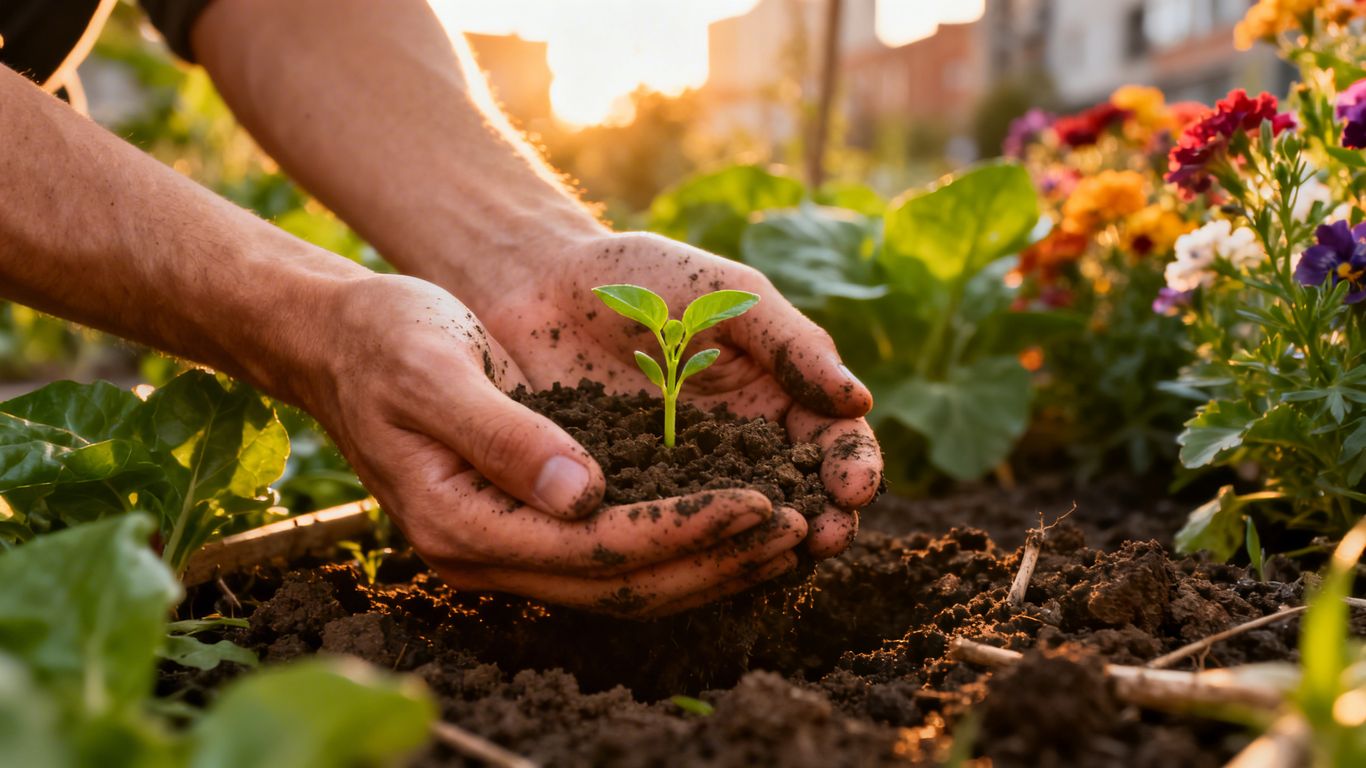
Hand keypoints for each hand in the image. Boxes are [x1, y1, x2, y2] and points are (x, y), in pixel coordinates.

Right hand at [302, 274, 806, 616]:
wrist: (341, 339)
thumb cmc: (385, 339)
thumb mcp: (434, 371)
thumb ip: (504, 435)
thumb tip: (582, 493)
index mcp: (462, 524)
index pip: (596, 549)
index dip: (684, 530)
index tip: (760, 502)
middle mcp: (485, 554)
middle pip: (622, 584)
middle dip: (715, 560)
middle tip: (799, 531)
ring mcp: (503, 549)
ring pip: (623, 583)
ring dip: (708, 565)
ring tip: (785, 538)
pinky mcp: (522, 528)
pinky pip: (610, 559)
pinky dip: (675, 548)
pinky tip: (728, 528)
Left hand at [464, 231, 883, 558]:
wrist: (541, 285)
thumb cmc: (646, 278)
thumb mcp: (729, 298)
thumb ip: (791, 345)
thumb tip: (858, 402)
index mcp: (777, 399)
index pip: (833, 443)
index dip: (851, 468)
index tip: (852, 487)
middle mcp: (739, 450)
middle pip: (798, 498)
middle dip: (821, 521)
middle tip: (825, 538)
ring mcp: (684, 482)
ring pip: (736, 529)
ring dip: (763, 547)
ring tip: (777, 557)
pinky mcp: (627, 501)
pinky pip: (663, 535)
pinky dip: (686, 552)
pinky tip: (698, 561)